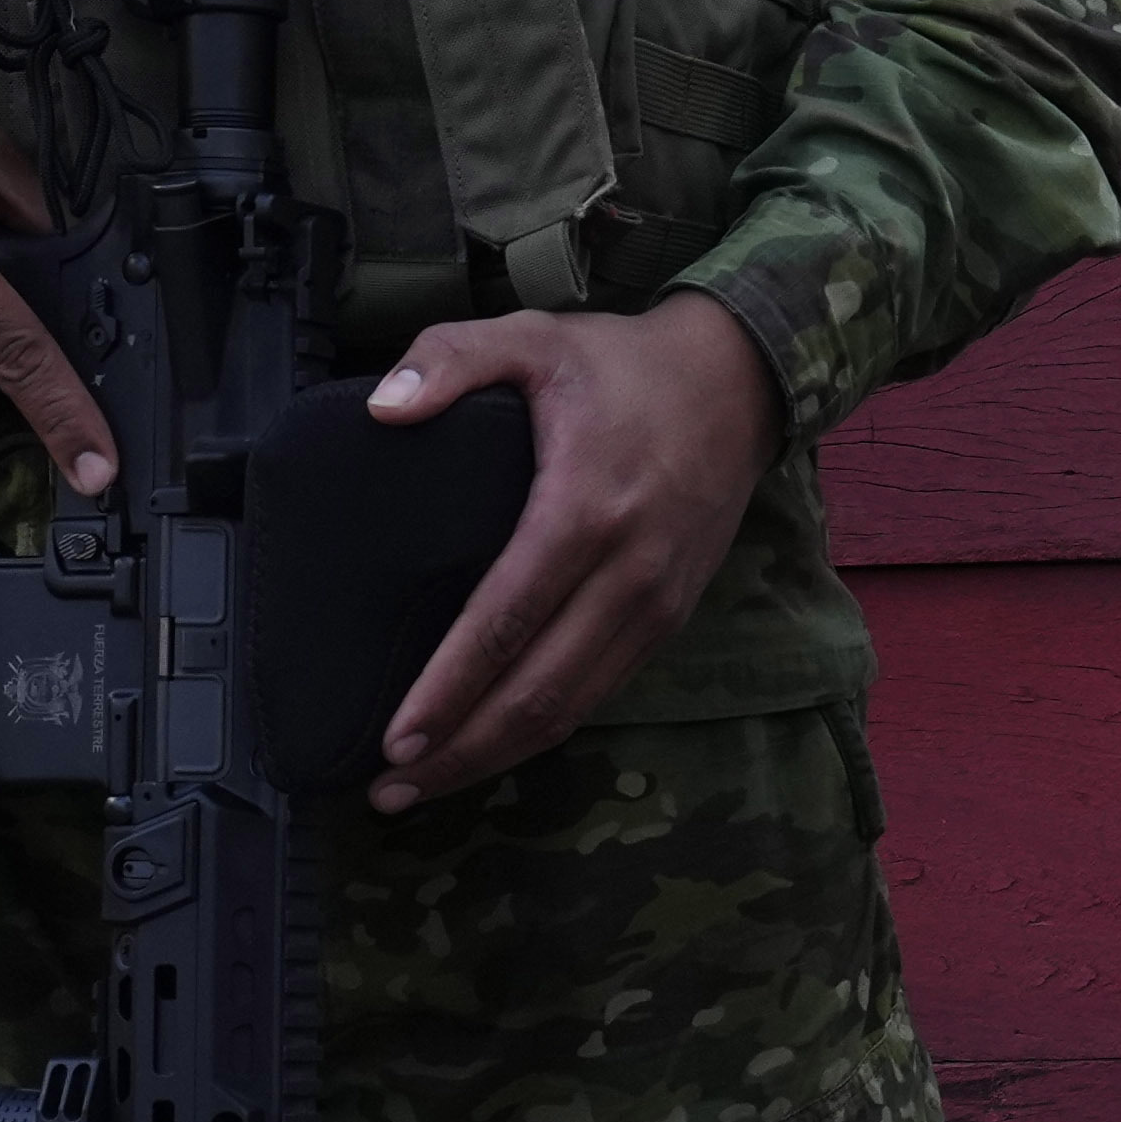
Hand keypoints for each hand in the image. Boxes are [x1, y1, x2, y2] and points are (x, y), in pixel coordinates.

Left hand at [358, 298, 780, 807]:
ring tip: (426, 786)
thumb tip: (381, 411)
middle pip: (537, 690)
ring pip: (572, 708)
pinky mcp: (669, 618)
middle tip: (390, 787)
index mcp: (584, 509)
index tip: (396, 738)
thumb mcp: (531, 335)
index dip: (449, 690)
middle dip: (461, 750)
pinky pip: (600, 692)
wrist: (738, 383)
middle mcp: (628, 572)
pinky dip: (544, 730)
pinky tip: (493, 745)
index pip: (505, 622)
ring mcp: (655, 604)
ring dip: (498, 755)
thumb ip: (449, 359)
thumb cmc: (622, 365)